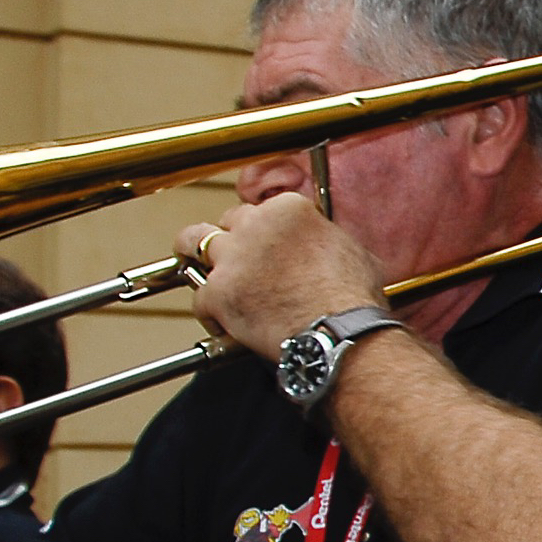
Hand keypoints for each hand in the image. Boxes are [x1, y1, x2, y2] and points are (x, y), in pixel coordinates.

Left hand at [181, 196, 387, 362]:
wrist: (338, 332)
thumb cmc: (351, 298)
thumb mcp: (352, 251)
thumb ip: (328, 240)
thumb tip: (331, 246)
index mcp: (288, 210)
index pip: (260, 209)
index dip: (260, 229)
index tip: (261, 243)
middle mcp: (255, 225)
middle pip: (227, 222)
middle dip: (229, 239)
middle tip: (232, 257)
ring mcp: (232, 257)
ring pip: (191, 242)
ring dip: (191, 253)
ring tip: (189, 262)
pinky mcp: (217, 292)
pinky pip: (198, 297)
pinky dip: (208, 312)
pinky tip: (220, 323)